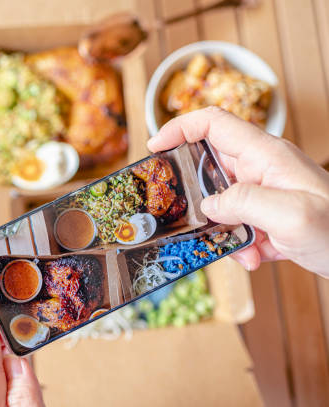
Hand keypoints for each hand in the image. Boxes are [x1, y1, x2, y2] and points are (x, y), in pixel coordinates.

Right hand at [148, 107, 328, 276]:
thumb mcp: (290, 215)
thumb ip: (243, 203)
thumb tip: (208, 205)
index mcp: (265, 154)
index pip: (213, 123)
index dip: (179, 129)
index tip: (154, 149)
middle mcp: (262, 167)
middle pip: (209, 163)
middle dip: (193, 192)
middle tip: (181, 213)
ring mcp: (265, 190)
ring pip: (220, 200)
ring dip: (219, 227)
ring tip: (236, 247)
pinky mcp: (268, 213)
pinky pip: (237, 222)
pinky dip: (238, 242)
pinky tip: (255, 256)